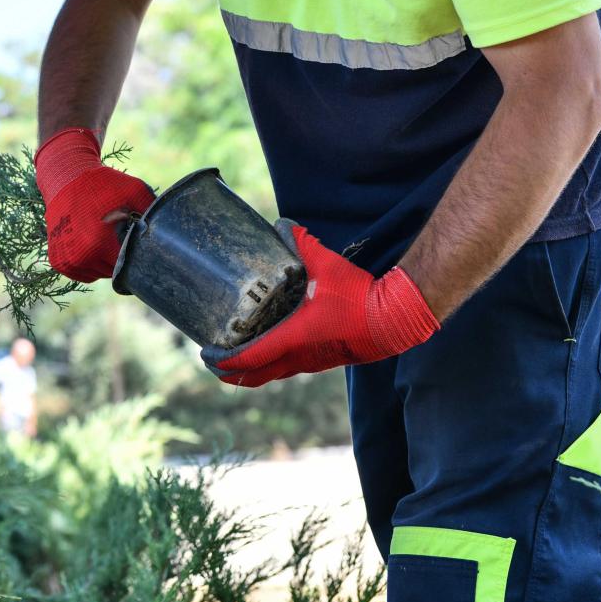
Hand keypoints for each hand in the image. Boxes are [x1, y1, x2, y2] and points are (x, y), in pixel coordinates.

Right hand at [35, 128, 154, 281]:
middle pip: (114, 272)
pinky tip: (91, 242)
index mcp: (100, 244)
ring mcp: (67, 261)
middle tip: (120, 237)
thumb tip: (170, 232)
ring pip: (98, 274)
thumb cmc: (104, 184)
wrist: (65, 178)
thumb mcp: (135, 192)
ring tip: (105, 237)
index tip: (141, 248)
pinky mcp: (58, 261)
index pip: (128, 268)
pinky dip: (90, 263)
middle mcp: (81, 257)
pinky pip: (83, 273)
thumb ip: (152, 213)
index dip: (138, 259)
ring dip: (105, 262)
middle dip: (121, 258)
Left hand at [202, 221, 439, 386]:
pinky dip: (269, 363)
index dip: (221, 359)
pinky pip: (286, 368)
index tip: (204, 353)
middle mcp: (297, 357)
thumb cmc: (360, 296)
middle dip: (228, 370)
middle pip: (253, 376)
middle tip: (212, 357)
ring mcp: (310, 363)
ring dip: (249, 367)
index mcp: (292, 338)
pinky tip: (267, 345)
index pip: (247, 359)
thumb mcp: (328, 266)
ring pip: (270, 374)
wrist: (396, 321)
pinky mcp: (320, 361)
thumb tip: (282, 225)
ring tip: (233, 350)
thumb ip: (303, 244)